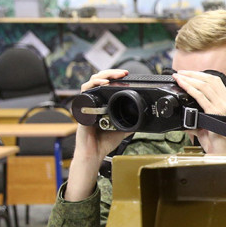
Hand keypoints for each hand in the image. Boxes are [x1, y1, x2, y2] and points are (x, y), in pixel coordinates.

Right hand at [65, 69, 132, 201]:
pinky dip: (92, 86)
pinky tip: (102, 84)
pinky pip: (84, 93)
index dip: (115, 78)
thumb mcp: (122, 129)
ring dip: (103, 76)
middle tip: (123, 73)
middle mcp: (94, 102)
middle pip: (99, 79)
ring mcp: (87, 104)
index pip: (107, 85)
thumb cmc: (104, 142)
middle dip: (111, 73)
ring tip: (113, 76)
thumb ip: (130, 121)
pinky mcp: (82, 109)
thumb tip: (143, 118)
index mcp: (103, 104)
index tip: (127, 76)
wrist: (94, 153)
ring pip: (91, 82)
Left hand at [172, 70, 225, 154]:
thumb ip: (198, 119)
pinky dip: (189, 88)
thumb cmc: (217, 142)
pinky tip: (182, 84)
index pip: (216, 82)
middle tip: (181, 73)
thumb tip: (185, 118)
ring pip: (204, 85)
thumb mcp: (208, 126)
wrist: (223, 152)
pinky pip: (200, 96)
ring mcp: (222, 107)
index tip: (189, 74)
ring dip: (189, 79)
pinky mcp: (215, 112)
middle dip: (193, 74)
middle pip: (210, 80)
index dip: (202, 75)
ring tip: (178, 77)